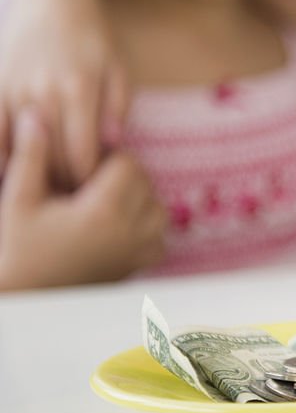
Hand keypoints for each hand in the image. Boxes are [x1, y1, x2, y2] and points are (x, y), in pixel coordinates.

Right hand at [0, 0, 130, 186]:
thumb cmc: (92, 36)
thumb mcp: (118, 68)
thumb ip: (117, 108)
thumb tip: (113, 146)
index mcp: (80, 89)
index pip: (85, 154)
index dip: (92, 183)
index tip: (99, 198)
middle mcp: (44, 92)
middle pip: (53, 159)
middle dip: (67, 186)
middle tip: (77, 204)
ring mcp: (13, 89)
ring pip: (22, 151)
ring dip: (36, 178)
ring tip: (50, 195)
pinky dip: (1, 158)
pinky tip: (13, 175)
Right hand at [0, 110, 165, 290]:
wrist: (24, 297)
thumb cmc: (17, 249)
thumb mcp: (19, 200)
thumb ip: (32, 156)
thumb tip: (35, 116)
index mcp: (102, 212)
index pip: (129, 164)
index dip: (109, 158)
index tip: (87, 165)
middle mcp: (128, 233)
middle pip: (146, 183)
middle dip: (124, 176)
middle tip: (93, 182)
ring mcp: (137, 253)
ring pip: (159, 208)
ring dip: (139, 199)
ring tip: (104, 201)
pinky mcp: (138, 269)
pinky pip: (160, 238)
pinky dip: (146, 229)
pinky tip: (116, 227)